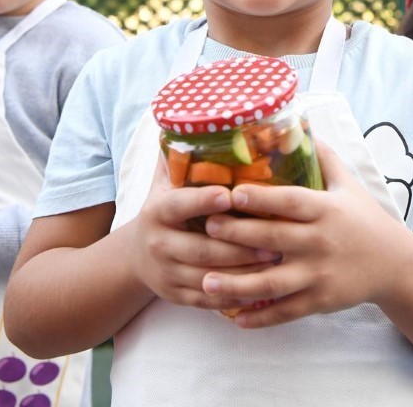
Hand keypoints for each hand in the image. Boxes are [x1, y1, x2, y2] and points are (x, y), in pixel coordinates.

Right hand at [119, 158, 280, 311]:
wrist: (134, 258)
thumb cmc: (163, 211)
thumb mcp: (163, 184)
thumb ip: (178, 155)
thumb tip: (193, 113)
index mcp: (157, 212)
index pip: (179, 205)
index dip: (202, 200)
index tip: (229, 194)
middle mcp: (159, 244)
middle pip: (203, 248)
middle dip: (240, 246)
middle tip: (276, 240)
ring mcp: (167, 274)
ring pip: (211, 277)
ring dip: (246, 273)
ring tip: (278, 263)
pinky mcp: (177, 297)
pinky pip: (211, 300)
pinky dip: (237, 296)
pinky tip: (264, 289)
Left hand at [199, 140, 412, 328]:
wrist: (395, 264)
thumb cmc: (365, 219)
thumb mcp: (349, 184)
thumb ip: (324, 157)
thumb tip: (300, 121)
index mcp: (326, 210)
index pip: (290, 202)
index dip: (261, 197)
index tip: (232, 192)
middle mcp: (321, 242)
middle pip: (273, 239)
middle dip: (238, 234)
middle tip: (207, 228)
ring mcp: (319, 274)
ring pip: (273, 281)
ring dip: (238, 284)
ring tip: (206, 282)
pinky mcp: (321, 301)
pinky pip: (286, 311)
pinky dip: (261, 316)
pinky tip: (236, 318)